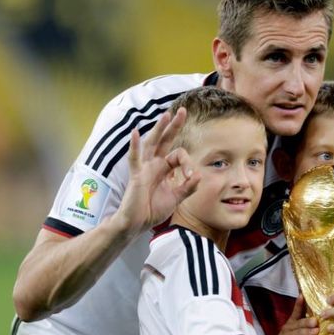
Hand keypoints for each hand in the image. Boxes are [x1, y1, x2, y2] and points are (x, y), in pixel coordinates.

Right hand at [117, 108, 200, 234]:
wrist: (137, 224)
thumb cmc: (153, 210)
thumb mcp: (177, 198)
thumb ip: (188, 187)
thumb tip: (199, 174)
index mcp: (164, 168)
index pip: (179, 155)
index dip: (188, 163)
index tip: (192, 176)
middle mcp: (154, 164)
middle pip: (165, 140)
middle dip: (174, 126)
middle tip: (182, 110)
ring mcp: (144, 168)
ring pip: (151, 144)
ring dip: (159, 129)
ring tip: (166, 115)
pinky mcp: (136, 175)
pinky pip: (134, 158)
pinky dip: (134, 146)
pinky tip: (136, 133)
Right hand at [271, 296, 318, 334]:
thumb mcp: (294, 325)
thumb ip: (301, 316)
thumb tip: (307, 301)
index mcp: (291, 322)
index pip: (296, 311)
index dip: (298, 304)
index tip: (301, 296)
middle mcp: (288, 328)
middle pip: (299, 324)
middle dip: (307, 323)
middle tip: (315, 322)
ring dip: (307, 334)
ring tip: (314, 333)